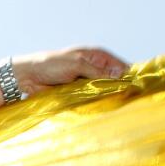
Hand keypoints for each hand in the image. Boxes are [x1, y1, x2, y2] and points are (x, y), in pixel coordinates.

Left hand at [13, 48, 127, 96]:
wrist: (27, 77)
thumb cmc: (51, 65)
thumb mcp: (77, 65)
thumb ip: (98, 72)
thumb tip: (120, 76)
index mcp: (97, 56)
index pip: (121, 66)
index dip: (129, 76)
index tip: (137, 89)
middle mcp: (94, 68)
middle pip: (114, 80)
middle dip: (119, 89)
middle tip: (128, 101)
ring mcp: (86, 81)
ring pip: (103, 90)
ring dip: (106, 97)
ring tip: (116, 107)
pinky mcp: (77, 92)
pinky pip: (90, 98)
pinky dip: (94, 102)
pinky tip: (100, 109)